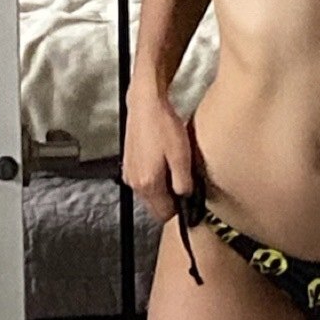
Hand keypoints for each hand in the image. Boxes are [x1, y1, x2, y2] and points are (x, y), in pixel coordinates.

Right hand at [122, 84, 193, 223]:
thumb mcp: (182, 156)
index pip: (164, 214)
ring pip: (150, 194)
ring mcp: (130, 173)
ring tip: (175, 165)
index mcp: (147, 183)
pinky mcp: (129, 164)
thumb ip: (184, 182)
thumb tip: (185, 197)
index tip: (190, 197)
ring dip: (164, 186)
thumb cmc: (162, 126)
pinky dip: (156, 176)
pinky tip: (164, 160)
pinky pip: (145, 180)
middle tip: (185, 179)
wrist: (146, 105)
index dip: (180, 208)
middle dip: (172, 198)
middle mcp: (134, 181)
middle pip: (155, 206)